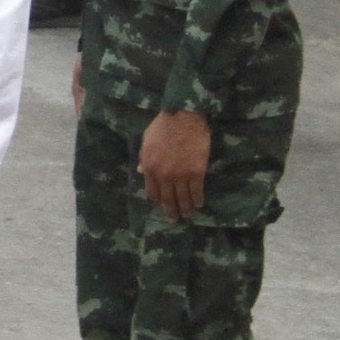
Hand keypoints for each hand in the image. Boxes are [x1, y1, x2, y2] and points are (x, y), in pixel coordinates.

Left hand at [138, 107, 210, 223]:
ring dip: (186, 210)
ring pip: (183, 199)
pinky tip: (199, 204)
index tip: (161, 204)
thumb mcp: (146, 141)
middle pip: (167, 199)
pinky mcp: (196, 173)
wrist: (183, 118)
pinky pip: (196, 192)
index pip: (152, 192)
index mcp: (149, 167)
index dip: (157, 200)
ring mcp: (180, 176)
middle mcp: (163, 176)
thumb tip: (140, 171)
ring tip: (188, 216)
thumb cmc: (162, 126)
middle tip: (174, 221)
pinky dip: (197, 200)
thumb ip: (143, 158)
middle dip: (171, 212)